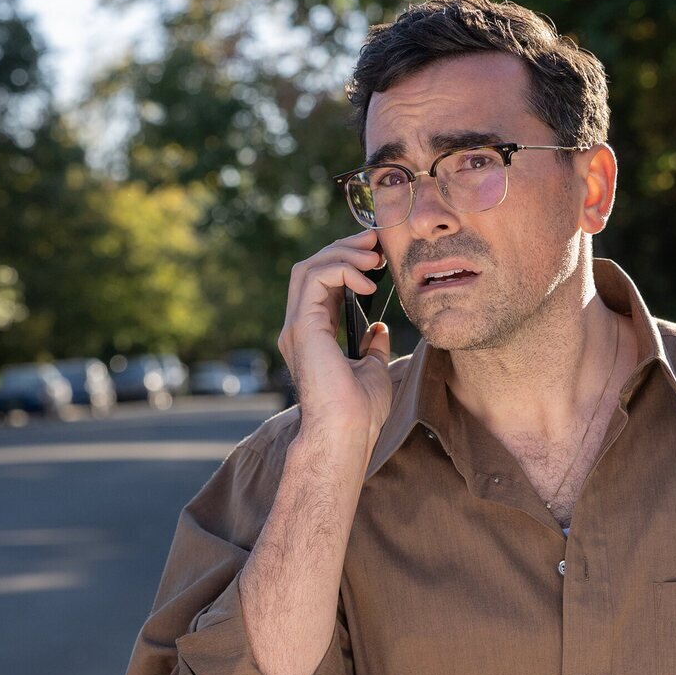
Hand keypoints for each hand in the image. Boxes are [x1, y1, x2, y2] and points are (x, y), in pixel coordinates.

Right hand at [279, 227, 394, 454]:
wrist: (345, 433)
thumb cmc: (358, 412)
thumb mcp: (373, 369)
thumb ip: (371, 347)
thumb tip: (379, 331)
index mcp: (313, 335)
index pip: (321, 284)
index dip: (347, 262)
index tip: (377, 255)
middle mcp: (299, 327)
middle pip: (310, 267)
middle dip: (344, 248)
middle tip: (375, 241)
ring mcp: (296, 326)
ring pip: (308, 267)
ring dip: (343, 254)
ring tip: (374, 258)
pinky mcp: (302, 326)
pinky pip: (314, 278)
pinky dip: (342, 270)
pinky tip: (367, 281)